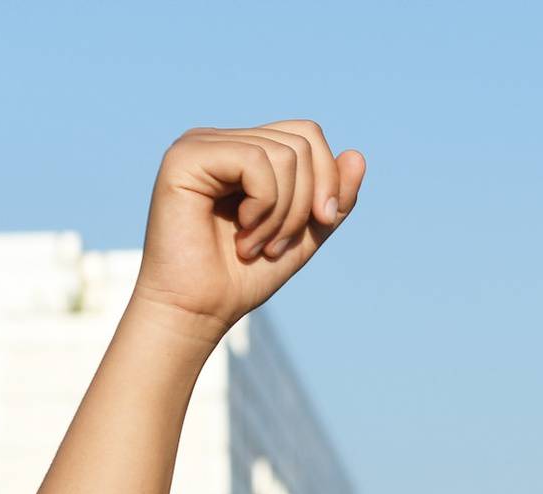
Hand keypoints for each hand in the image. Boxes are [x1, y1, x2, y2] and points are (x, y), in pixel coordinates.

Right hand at [130, 120, 364, 344]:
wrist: (199, 310)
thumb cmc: (243, 276)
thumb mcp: (305, 234)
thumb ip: (333, 198)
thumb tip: (357, 155)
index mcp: (245, 151)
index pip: (307, 134)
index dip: (328, 179)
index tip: (321, 223)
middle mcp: (221, 140)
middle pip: (302, 140)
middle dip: (306, 202)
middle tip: (277, 245)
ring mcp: (200, 144)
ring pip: (284, 154)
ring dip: (283, 214)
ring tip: (256, 246)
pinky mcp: (185, 157)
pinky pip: (255, 162)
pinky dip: (264, 207)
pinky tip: (242, 236)